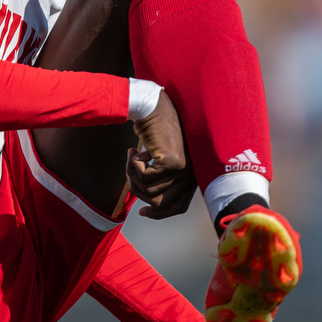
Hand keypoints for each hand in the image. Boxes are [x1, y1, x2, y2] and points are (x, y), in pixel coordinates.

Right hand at [127, 90, 196, 218]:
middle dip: (138, 192)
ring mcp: (184, 170)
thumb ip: (161, 180)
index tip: (142, 212)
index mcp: (191, 177)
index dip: (159, 214)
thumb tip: (150, 206)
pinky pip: (144, 178)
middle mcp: (191, 176)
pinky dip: (134, 166)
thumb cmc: (154, 132)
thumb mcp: (160, 159)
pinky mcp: (172, 163)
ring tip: (131, 159)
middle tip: (129, 173)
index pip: (178, 207)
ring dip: (132, 176)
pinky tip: (136, 151)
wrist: (153, 108)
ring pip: (149, 192)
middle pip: (160, 204)